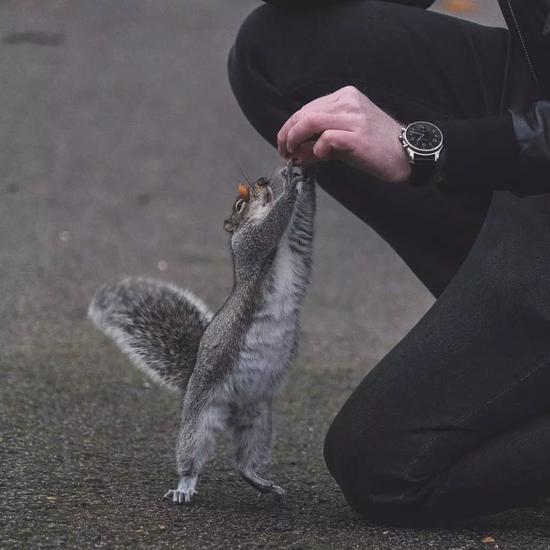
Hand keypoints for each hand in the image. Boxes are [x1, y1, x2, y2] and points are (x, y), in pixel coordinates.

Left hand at [277, 86, 410, 183]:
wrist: (407, 154)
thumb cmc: (376, 147)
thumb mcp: (344, 141)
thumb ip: (318, 145)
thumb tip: (296, 155)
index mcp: (345, 97)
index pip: (307, 109)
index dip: (289, 128)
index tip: (284, 145)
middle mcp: (348, 102)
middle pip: (304, 114)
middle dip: (287, 135)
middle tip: (284, 153)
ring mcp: (354, 117)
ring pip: (310, 121)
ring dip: (294, 140)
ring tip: (292, 155)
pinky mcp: (358, 135)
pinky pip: (327, 138)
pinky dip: (317, 150)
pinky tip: (319, 157)